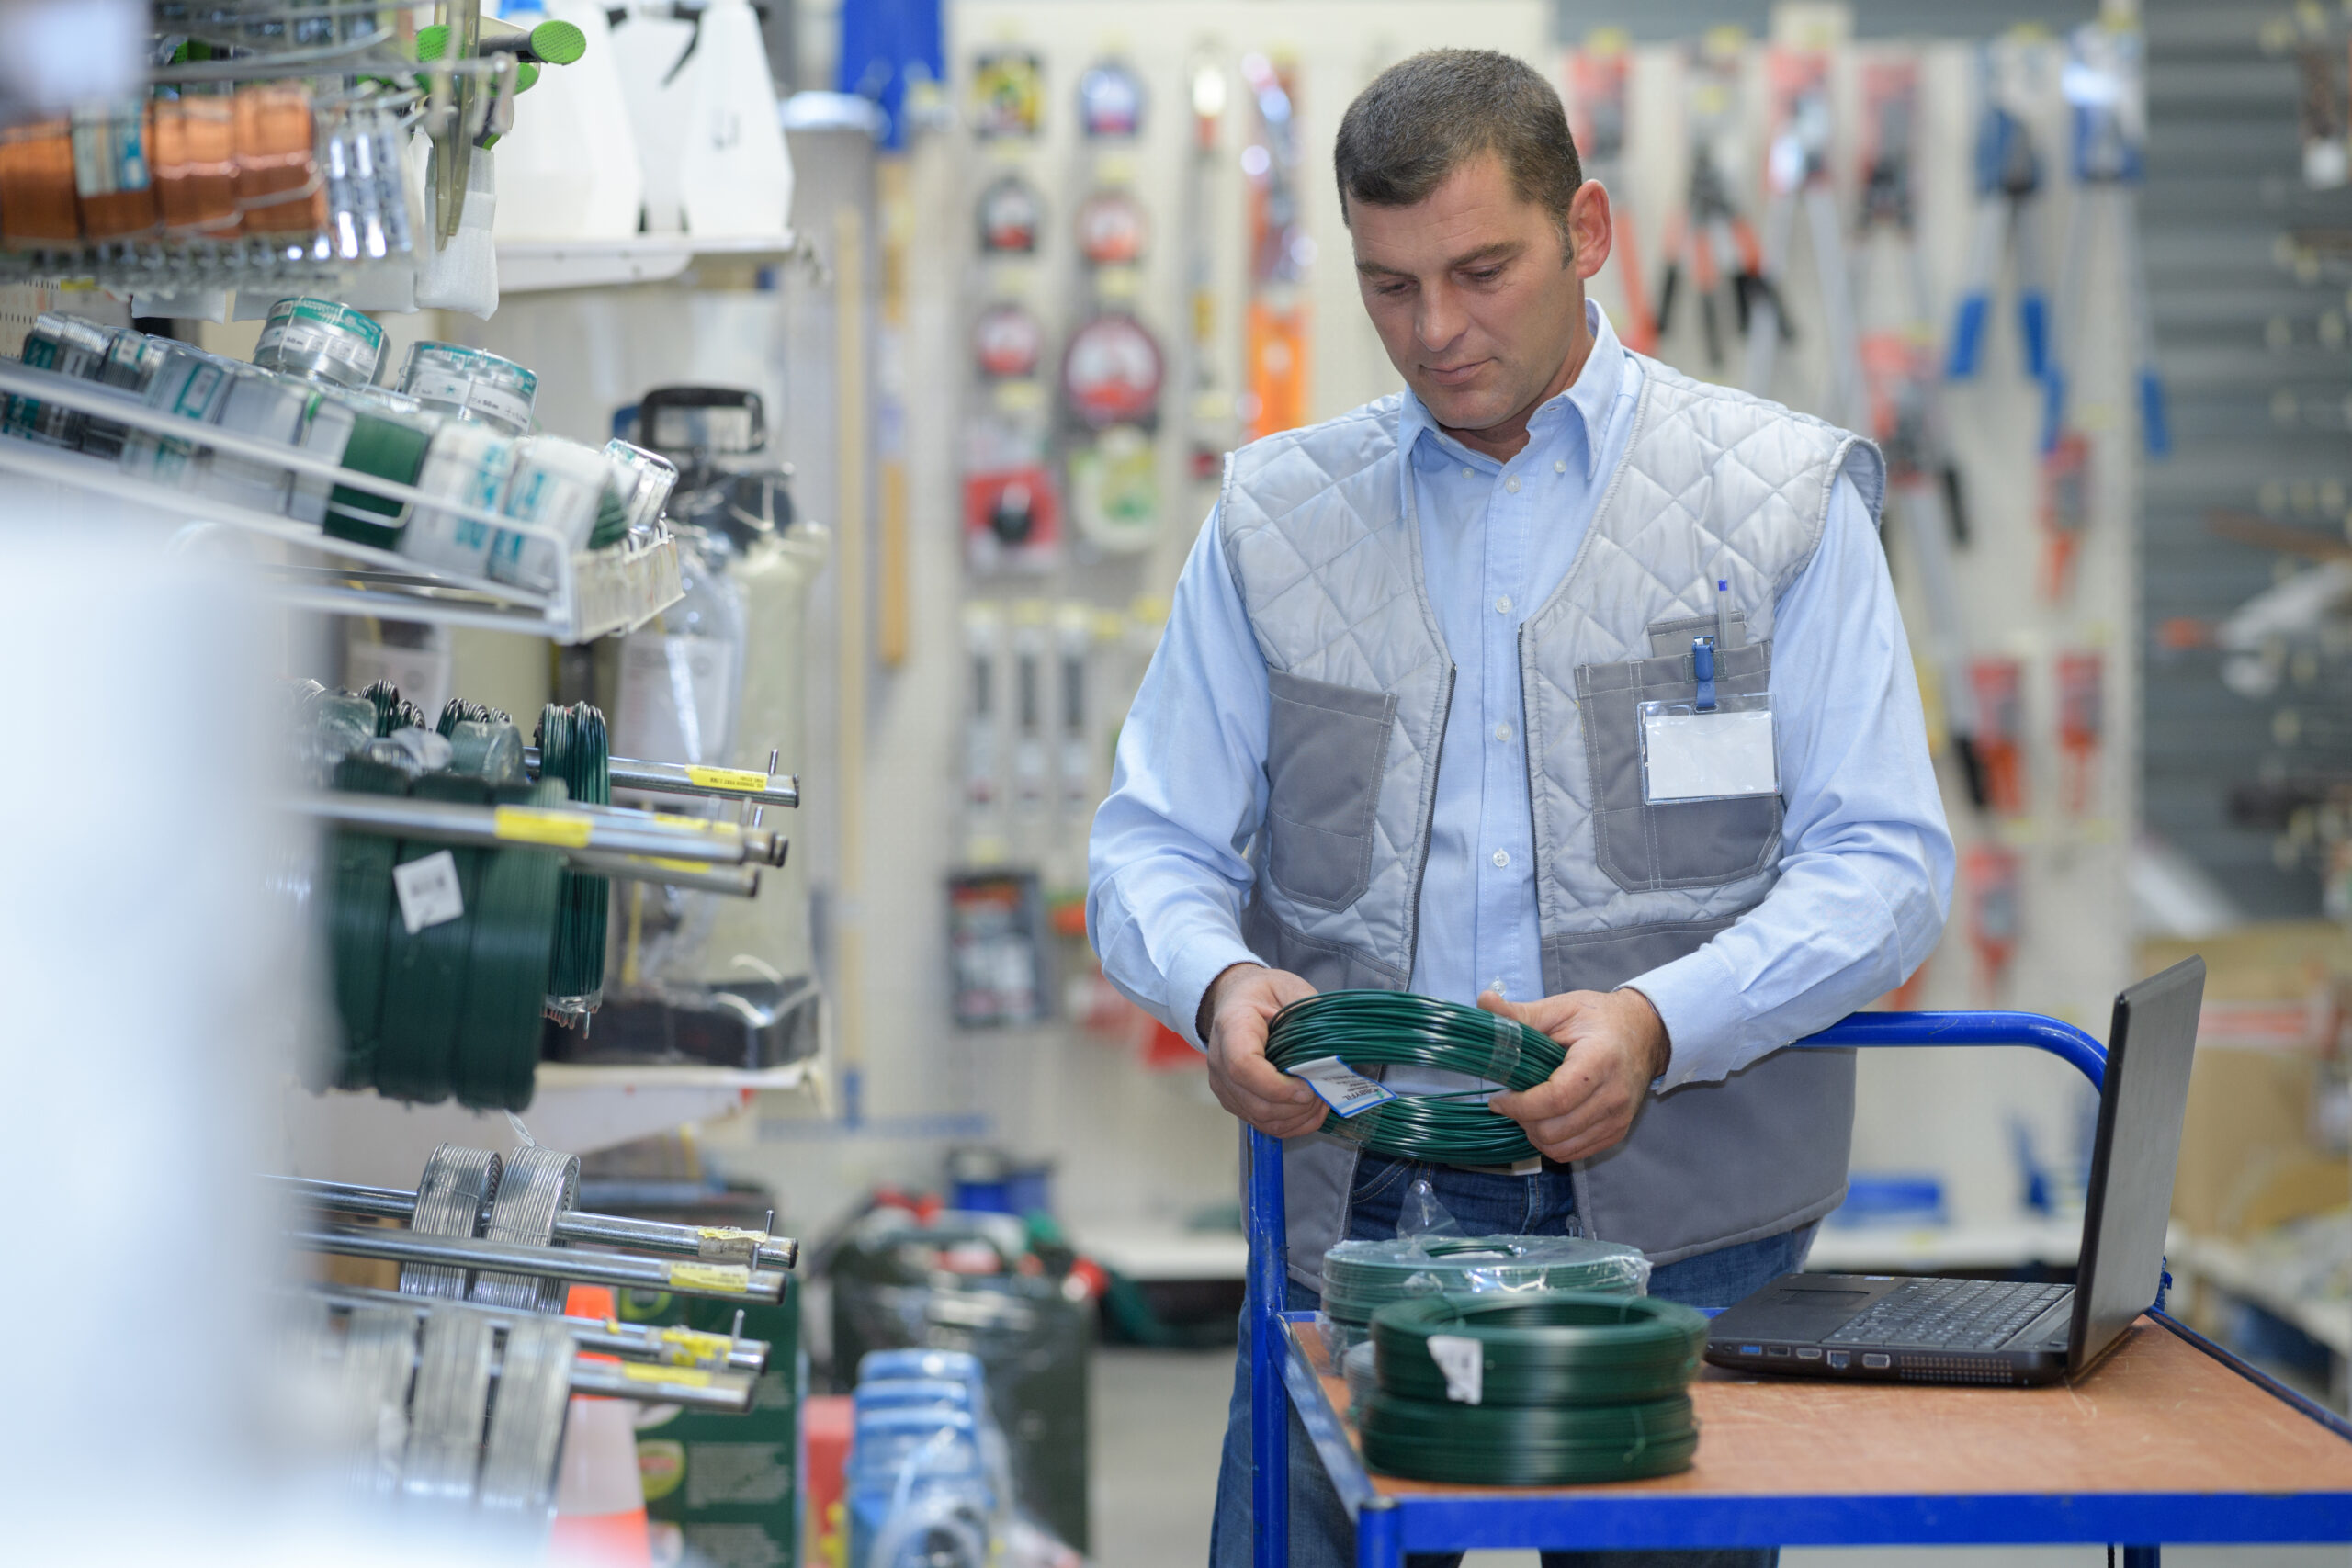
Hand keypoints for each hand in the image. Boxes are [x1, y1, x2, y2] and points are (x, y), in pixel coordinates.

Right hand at [1200, 963, 1323, 1137]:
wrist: (1236, 999)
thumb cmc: (1262, 993)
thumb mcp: (1289, 988)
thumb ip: (1309, 1013)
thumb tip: (1335, 1044)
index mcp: (1232, 1026)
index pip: (1243, 1067)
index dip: (1278, 1086)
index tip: (1307, 1088)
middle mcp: (1219, 1060)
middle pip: (1255, 1102)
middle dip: (1296, 1106)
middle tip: (1324, 1093)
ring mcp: (1224, 1084)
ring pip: (1260, 1118)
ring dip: (1297, 1117)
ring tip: (1322, 1100)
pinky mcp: (1234, 1099)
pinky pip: (1262, 1124)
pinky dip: (1291, 1124)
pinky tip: (1310, 1110)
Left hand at [1482, 988, 1671, 1162]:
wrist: (1645, 1032)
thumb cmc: (1600, 1018)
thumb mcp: (1561, 1009)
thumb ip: (1522, 1013)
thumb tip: (1484, 1000)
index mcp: (1600, 1060)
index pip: (1557, 1098)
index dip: (1521, 1106)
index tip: (1498, 1100)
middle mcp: (1614, 1095)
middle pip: (1556, 1129)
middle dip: (1523, 1121)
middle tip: (1511, 1103)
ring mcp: (1618, 1118)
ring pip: (1563, 1148)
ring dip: (1535, 1135)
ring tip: (1527, 1111)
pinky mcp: (1617, 1131)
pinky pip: (1575, 1153)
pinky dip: (1553, 1143)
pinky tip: (1545, 1120)